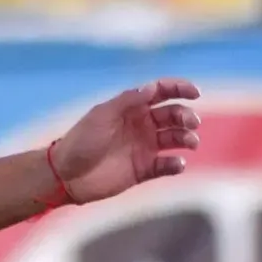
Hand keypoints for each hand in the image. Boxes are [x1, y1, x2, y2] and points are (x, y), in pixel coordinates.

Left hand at [46, 79, 202, 202]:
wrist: (67, 174)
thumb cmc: (82, 140)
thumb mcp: (103, 115)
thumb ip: (128, 101)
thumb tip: (153, 87)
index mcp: (131, 108)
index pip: (161, 92)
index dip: (180, 88)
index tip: (195, 92)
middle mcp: (141, 125)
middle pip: (173, 115)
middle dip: (186, 116)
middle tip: (192, 123)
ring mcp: (144, 147)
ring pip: (175, 138)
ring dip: (187, 138)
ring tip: (190, 143)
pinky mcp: (144, 170)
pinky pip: (167, 165)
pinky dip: (177, 164)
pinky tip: (178, 164)